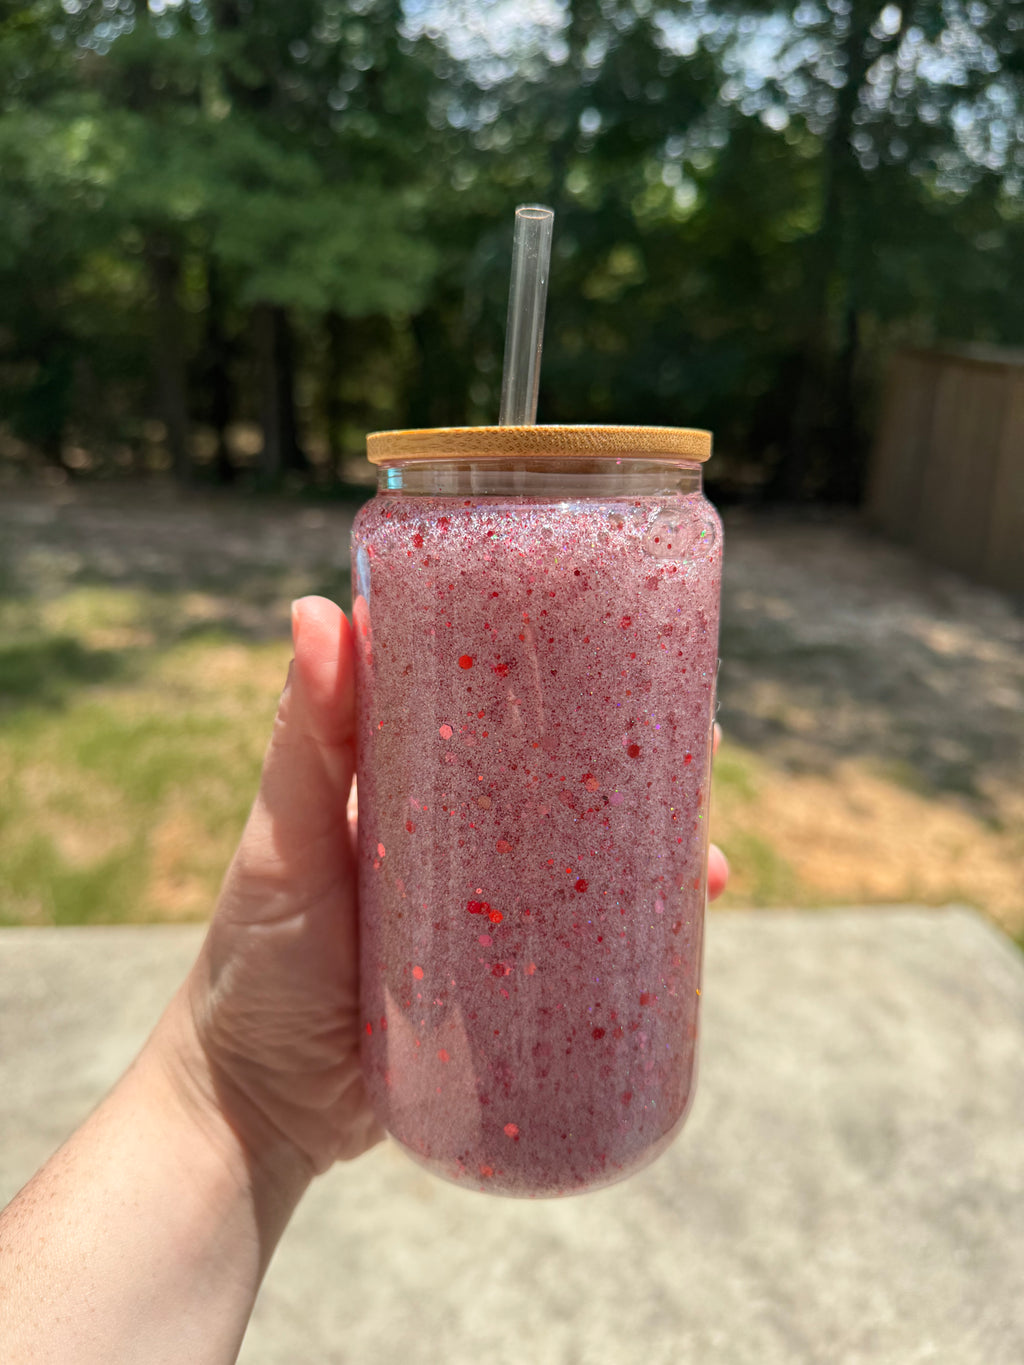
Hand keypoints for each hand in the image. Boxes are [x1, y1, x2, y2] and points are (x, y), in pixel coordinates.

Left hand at [164, 597, 729, 1180]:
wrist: (261, 1112)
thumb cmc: (254, 960)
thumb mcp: (284, 843)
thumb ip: (305, 739)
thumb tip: (318, 608)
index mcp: (410, 786)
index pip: (496, 710)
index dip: (562, 674)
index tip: (626, 643)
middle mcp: (459, 839)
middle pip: (563, 782)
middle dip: (634, 760)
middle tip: (698, 743)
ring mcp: (489, 912)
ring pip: (588, 860)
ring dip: (655, 845)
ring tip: (709, 850)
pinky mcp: (510, 984)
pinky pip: (588, 944)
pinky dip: (642, 929)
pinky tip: (692, 921)